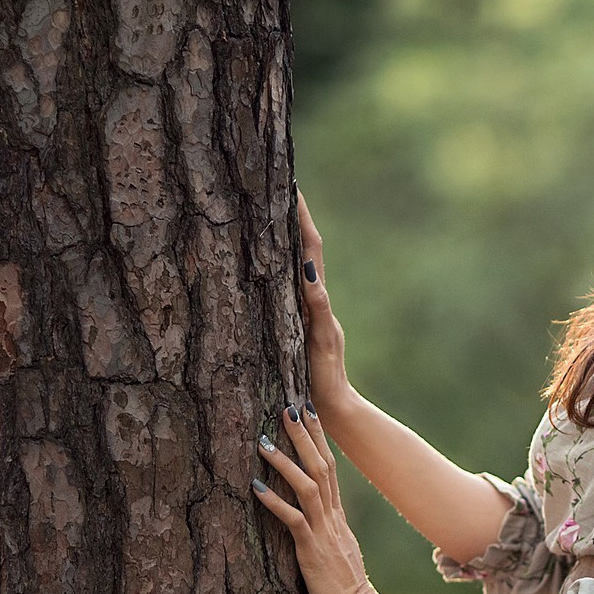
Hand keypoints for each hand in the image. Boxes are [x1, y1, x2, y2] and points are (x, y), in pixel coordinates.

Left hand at [252, 401, 378, 593]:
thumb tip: (308, 517)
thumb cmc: (343, 588)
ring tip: (264, 440)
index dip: (319, 439)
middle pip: (322, 467)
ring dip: (286, 461)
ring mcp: (324, 533)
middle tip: (290, 407)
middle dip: (305, 436)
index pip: (330, 469)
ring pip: (307, 487)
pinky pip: (294, 520)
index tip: (308, 413)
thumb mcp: (335, 550)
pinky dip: (275, 501)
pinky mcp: (312, 550)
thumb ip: (323, 531)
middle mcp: (333, 518)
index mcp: (338, 517)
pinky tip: (256, 486)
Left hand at [296, 188, 352, 416]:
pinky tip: (307, 274)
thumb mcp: (286, 341)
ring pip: (316, 274)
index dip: (294, 222)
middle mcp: (318, 303)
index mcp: (307, 301)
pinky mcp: (325, 340)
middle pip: (312, 253)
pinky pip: (319, 312)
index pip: (301, 253)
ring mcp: (324, 319)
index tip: (286, 189)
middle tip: (294, 185)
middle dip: (302, 219)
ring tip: (300, 214)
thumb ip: (281, 317)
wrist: (332, 409)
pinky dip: (314, 293)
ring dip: (308, 244)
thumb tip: (260, 293)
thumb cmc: (305, 378)